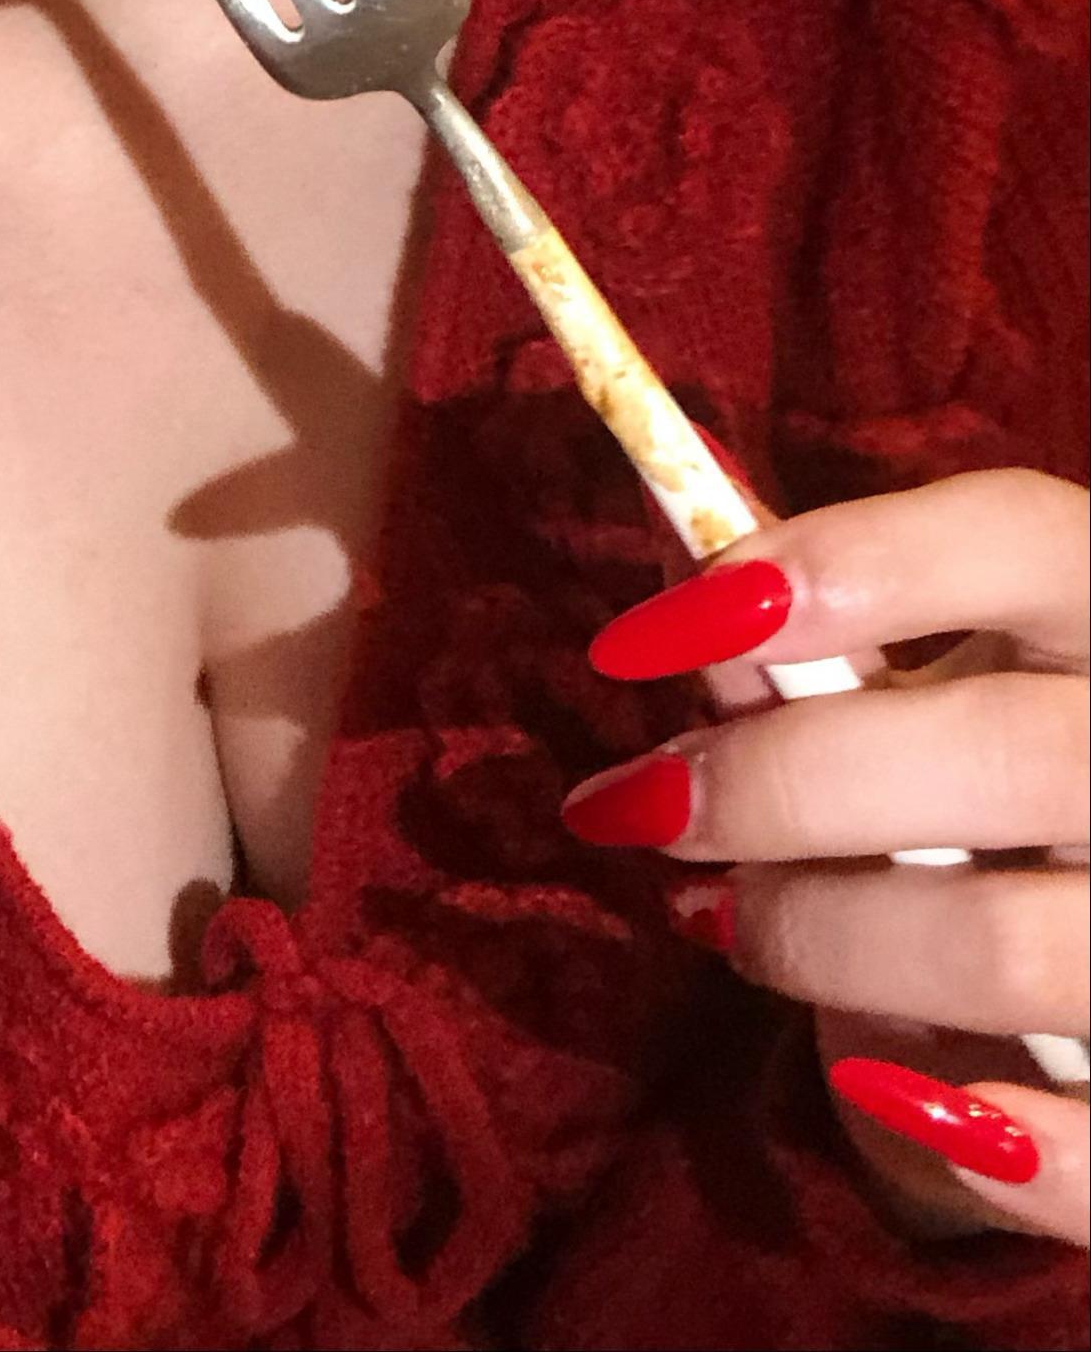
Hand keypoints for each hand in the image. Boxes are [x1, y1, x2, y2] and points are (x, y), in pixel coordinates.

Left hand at [570, 467, 1087, 1248]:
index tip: (657, 631)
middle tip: (646, 806)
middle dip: (780, 782)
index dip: (846, 559)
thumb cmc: (1002, 789)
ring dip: (821, 939)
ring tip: (718, 921)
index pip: (1023, 534)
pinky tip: (884, 1090)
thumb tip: (676, 562)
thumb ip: (819, 630)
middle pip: (1001, 750)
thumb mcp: (945, 678)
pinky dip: (975, 1134)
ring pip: (1009, 944)